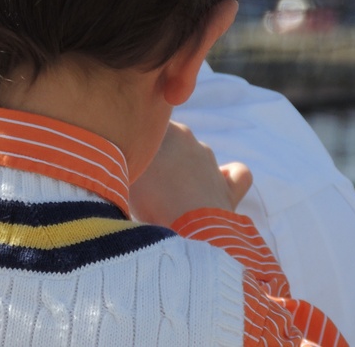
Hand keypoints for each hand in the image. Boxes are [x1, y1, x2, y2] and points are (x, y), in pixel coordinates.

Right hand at [129, 122, 252, 226]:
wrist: (189, 231)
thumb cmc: (151, 199)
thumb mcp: (127, 170)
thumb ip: (125, 154)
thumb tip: (119, 152)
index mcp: (167, 130)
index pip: (149, 123)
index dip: (139, 139)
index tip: (127, 155)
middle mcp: (191, 140)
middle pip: (171, 140)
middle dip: (160, 154)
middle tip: (144, 179)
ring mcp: (212, 163)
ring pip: (197, 157)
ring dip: (185, 171)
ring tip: (169, 196)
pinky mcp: (230, 188)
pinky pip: (235, 174)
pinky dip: (227, 178)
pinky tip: (217, 188)